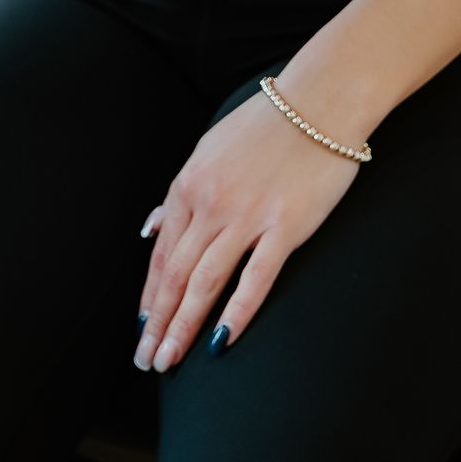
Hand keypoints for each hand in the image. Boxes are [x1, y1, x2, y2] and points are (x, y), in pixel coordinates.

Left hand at [133, 89, 362, 371]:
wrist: (319, 101)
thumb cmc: (265, 125)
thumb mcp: (209, 149)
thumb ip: (181, 193)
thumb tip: (151, 227)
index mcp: (189, 184)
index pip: (161, 253)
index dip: (149, 295)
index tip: (141, 328)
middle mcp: (210, 203)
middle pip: (175, 274)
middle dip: (157, 322)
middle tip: (147, 360)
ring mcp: (247, 216)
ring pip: (205, 282)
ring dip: (183, 326)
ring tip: (171, 360)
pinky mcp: (285, 227)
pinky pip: (255, 278)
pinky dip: (236, 312)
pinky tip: (222, 342)